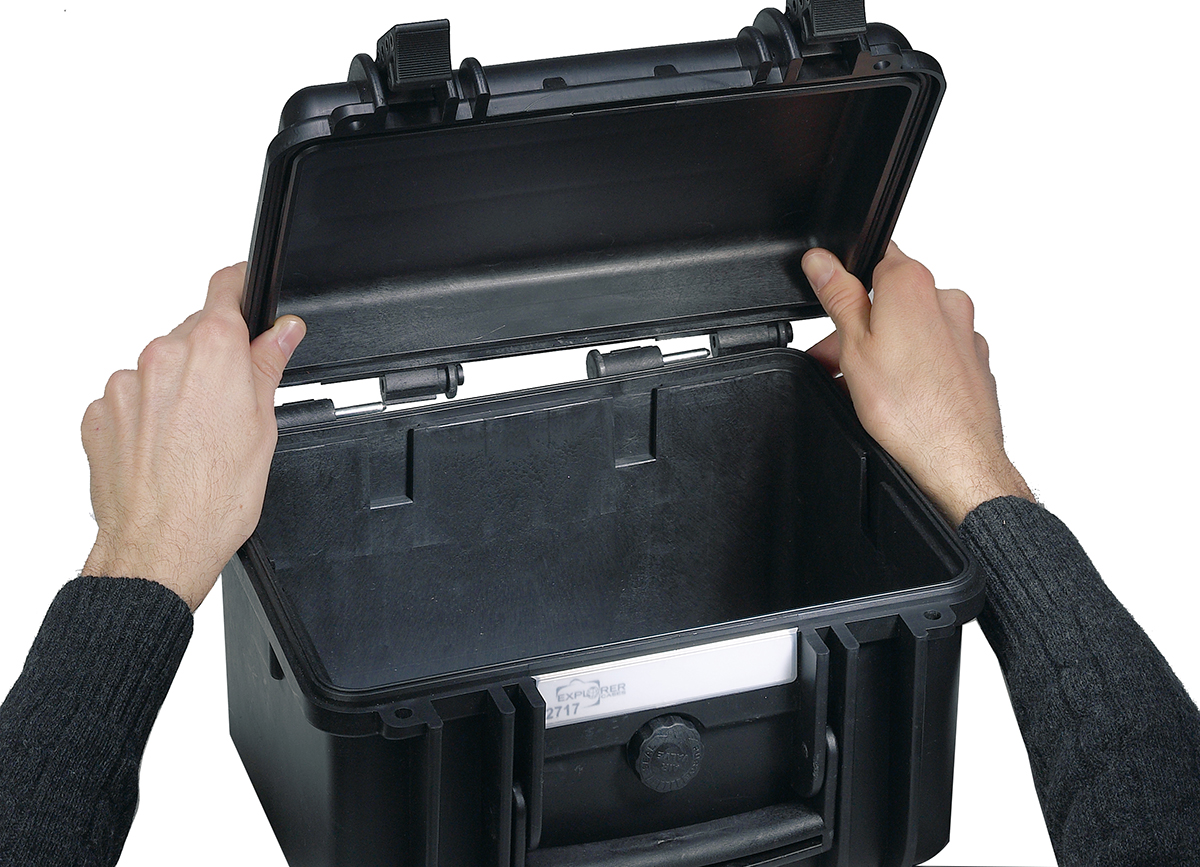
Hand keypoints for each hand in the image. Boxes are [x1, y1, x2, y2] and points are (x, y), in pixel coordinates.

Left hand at [80, 264, 304, 610]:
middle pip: (193, 334)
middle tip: (232, 405)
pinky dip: (146, 417)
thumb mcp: (263, 427)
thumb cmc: (214, 498)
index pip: (224, 289)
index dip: (241, 286)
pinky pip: (129, 400)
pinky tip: (166, 451)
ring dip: (177, 390)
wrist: (160, 548)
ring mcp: (124, 385)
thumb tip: (282, 332)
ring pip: (159, 369)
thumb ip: (267, 367)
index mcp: (211, 350)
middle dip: (213, 359)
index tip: (247, 288)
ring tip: (196, 441)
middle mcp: (162, 356)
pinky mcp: (100, 413)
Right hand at [801, 243, 1032, 525]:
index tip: (830, 305)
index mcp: (913, 284)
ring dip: (884, 349)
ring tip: (860, 389)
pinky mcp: (975, 363)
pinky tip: (895, 398)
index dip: (845, 281)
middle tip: (833, 362)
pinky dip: (913, 367)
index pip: (873, 258)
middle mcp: (947, 300)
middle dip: (860, 325)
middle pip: (891, 298)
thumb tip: (821, 261)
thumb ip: (838, 297)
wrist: (957, 460)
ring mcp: (966, 332)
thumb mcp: (853, 347)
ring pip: (913, 329)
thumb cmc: (909, 408)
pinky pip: (935, 354)